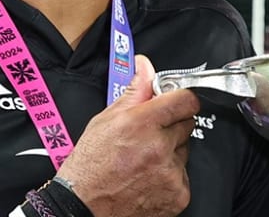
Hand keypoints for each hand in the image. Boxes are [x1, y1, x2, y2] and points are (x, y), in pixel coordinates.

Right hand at [57, 55, 200, 216]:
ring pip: (184, 151)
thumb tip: (144, 66)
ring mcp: (170, 173)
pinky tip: (148, 179)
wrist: (82, 208)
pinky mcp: (178, 194)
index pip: (186, 99)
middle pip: (187, 124)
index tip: (175, 103)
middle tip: (148, 137)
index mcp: (142, 123)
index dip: (181, 99)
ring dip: (170, 153)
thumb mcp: (105, 121)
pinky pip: (184, 176)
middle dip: (171, 127)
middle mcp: (159, 147)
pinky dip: (170, 178)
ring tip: (144, 161)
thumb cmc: (89, 166)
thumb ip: (134, 91)